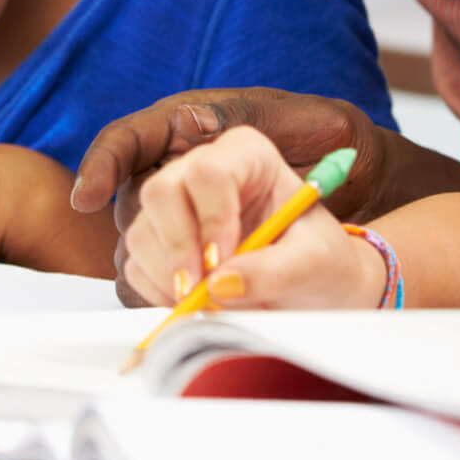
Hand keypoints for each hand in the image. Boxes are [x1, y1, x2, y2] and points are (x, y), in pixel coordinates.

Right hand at [121, 126, 383, 309]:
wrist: (314, 289)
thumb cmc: (322, 263)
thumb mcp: (315, 263)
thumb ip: (275, 270)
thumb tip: (218, 284)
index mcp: (247, 155)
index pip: (209, 171)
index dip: (210, 219)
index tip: (222, 264)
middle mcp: (203, 171)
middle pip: (160, 192)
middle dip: (176, 248)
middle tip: (199, 293)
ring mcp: (176, 207)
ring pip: (142, 232)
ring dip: (169, 277)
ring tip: (213, 304)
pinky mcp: (160, 243)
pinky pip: (137, 266)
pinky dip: (160, 293)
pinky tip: (198, 305)